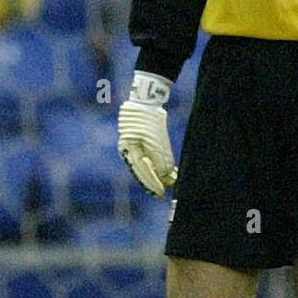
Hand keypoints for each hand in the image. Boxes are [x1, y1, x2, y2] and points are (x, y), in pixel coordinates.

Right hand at [118, 71, 177, 196]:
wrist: (146, 103)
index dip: (152, 184)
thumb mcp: (156, 141)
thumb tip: (166, 177)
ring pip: (146, 166)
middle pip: (142, 172)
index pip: (141, 172)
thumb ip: (161, 160)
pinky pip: (148, 159)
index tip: (161, 193)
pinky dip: (158, 166)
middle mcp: (129, 151)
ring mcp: (134, 148)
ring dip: (157, 176)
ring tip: (169, 185)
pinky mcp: (141, 144)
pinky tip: (168, 173)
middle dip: (153, 183)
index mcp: (129, 150)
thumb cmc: (149, 121)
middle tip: (163, 194)